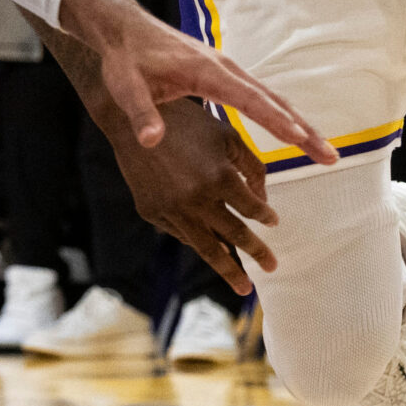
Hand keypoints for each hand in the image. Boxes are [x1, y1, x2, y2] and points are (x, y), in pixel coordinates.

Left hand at [56, 0, 333, 162]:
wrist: (124, 30)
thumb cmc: (125, 60)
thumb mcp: (126, 88)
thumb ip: (140, 114)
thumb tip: (150, 141)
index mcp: (206, 71)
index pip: (248, 99)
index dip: (274, 120)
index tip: (299, 138)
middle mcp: (225, 68)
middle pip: (273, 100)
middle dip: (303, 129)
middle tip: (330, 156)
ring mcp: (228, 71)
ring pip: (272, 99)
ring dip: (300, 124)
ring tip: (325, 152)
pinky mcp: (224, 76)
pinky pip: (261, 97)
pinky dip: (282, 116)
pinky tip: (295, 133)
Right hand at [109, 100, 280, 294]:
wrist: (133, 119)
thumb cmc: (187, 122)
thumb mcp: (227, 135)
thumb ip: (252, 166)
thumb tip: (262, 200)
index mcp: (221, 177)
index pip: (253, 209)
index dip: (266, 216)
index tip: (273, 222)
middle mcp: (198, 200)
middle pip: (236, 235)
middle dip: (258, 253)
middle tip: (272, 266)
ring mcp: (173, 210)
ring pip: (208, 248)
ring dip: (229, 270)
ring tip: (244, 287)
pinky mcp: (152, 213)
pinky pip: (181, 234)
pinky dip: (198, 240)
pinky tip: (209, 246)